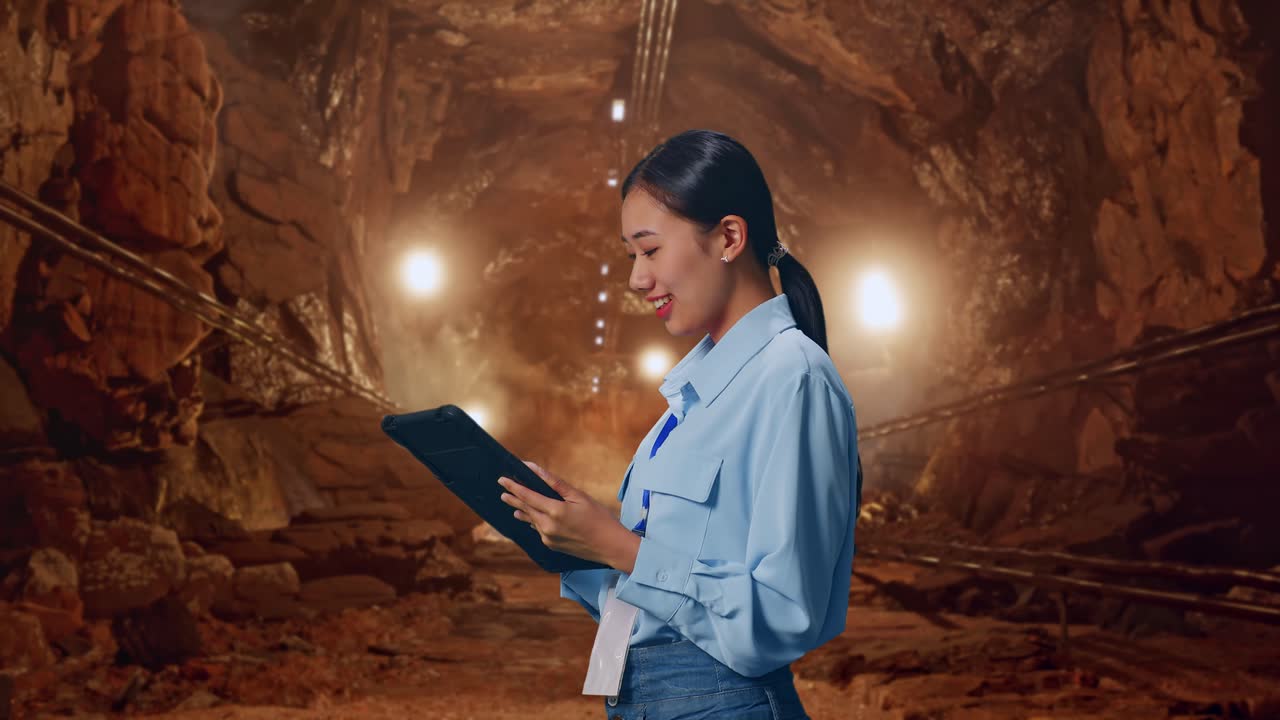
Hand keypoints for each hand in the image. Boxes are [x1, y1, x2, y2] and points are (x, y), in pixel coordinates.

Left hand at [498, 461, 639, 571]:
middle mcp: (547, 526)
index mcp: (554, 511)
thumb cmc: (599, 518)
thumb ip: (555, 483)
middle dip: (513, 498)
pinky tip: (529, 517)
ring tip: (511, 503)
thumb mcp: (579, 496)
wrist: (610, 546)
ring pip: (530, 520)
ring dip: (521, 510)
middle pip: (525, 508)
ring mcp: (548, 538)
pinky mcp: (551, 545)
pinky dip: (532, 520)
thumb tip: (536, 470)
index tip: (502, 479)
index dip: (514, 487)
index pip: (527, 496)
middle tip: (502, 490)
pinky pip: (538, 529)